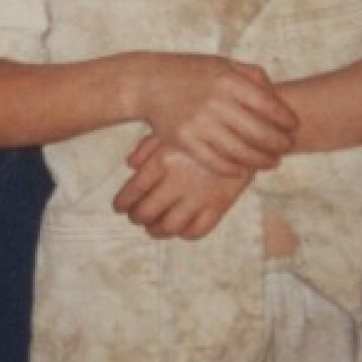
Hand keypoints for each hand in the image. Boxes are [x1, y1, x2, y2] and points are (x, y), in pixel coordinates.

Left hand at [113, 139, 250, 239]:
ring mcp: (198, 196)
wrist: (243, 130)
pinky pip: (196, 231)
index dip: (122, 203)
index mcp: (162, 161)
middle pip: (146, 213)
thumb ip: (147, 147)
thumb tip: (129, 164)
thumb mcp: (172, 129)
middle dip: (136, 218)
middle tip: (135, 218)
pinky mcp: (219, 206)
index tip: (118, 208)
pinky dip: (184, 234)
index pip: (133, 191)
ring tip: (153, 228)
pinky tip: (180, 228)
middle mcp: (177, 182)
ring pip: (168, 227)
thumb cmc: (202, 127)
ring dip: (156, 230)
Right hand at [128, 54, 295, 174]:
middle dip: (279, 143)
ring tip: (272, 162)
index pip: (268, 105)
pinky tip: (243, 168)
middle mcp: (215, 102)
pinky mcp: (185, 140)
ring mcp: (199, 123)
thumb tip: (277, 96)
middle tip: (287, 147)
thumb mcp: (221, 63)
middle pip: (259, 132)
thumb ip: (251, 75)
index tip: (294, 126)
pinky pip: (216, 162)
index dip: (286, 119)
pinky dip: (233, 168)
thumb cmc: (189, 72)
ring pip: (241, 152)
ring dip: (261, 160)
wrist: (146, 82)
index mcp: (227, 80)